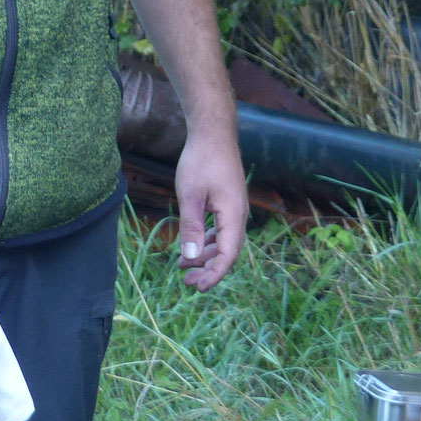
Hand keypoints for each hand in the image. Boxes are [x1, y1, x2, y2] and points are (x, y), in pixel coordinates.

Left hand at [174, 125, 247, 291]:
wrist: (213, 132)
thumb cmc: (201, 160)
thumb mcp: (190, 195)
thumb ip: (190, 226)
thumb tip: (189, 257)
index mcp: (234, 215)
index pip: (228, 255)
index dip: (214, 274)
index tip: (198, 288)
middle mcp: (239, 215)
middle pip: (226, 251)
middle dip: (207, 269)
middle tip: (185, 281)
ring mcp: (235, 208)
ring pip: (223, 241)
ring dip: (204, 255)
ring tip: (182, 265)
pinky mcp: (228, 201)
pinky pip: (220, 229)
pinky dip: (206, 239)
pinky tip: (191, 245)